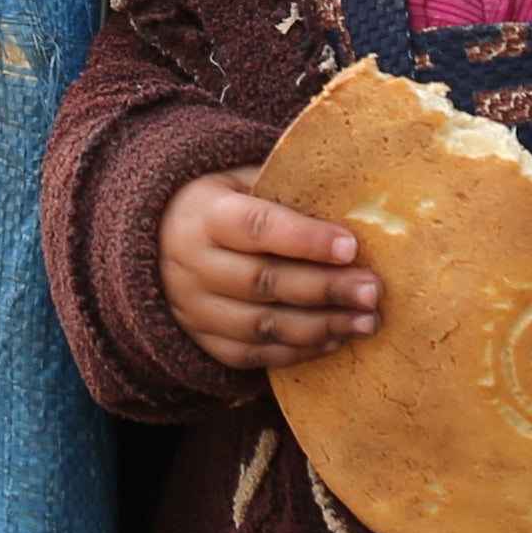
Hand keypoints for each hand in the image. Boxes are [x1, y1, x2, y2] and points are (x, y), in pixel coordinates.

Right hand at [163, 173, 379, 373]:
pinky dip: (296, 352)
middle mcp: (193, 264)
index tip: (351, 246)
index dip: (304, 239)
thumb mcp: (241, 177)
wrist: (159, 240)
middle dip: (324, 288)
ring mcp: (195, 307)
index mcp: (205, 214)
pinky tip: (334, 340)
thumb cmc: (223, 201)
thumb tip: (357, 197)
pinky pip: (252, 354)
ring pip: (261, 325)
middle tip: (372, 290)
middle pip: (263, 281)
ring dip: (319, 326)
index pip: (255, 227)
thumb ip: (287, 187)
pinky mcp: (202, 339)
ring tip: (365, 321)